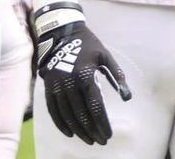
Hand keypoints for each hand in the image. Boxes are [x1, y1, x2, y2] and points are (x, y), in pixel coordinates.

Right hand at [35, 18, 130, 144]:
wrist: (61, 33)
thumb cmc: (87, 44)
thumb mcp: (105, 55)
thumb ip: (117, 75)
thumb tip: (127, 96)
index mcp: (85, 75)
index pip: (95, 106)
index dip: (102, 123)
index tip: (108, 134)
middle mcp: (69, 83)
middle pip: (81, 114)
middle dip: (92, 130)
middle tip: (100, 140)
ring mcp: (56, 86)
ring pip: (67, 115)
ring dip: (78, 130)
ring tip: (88, 139)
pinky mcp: (48, 87)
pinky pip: (53, 110)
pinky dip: (61, 123)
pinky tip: (70, 132)